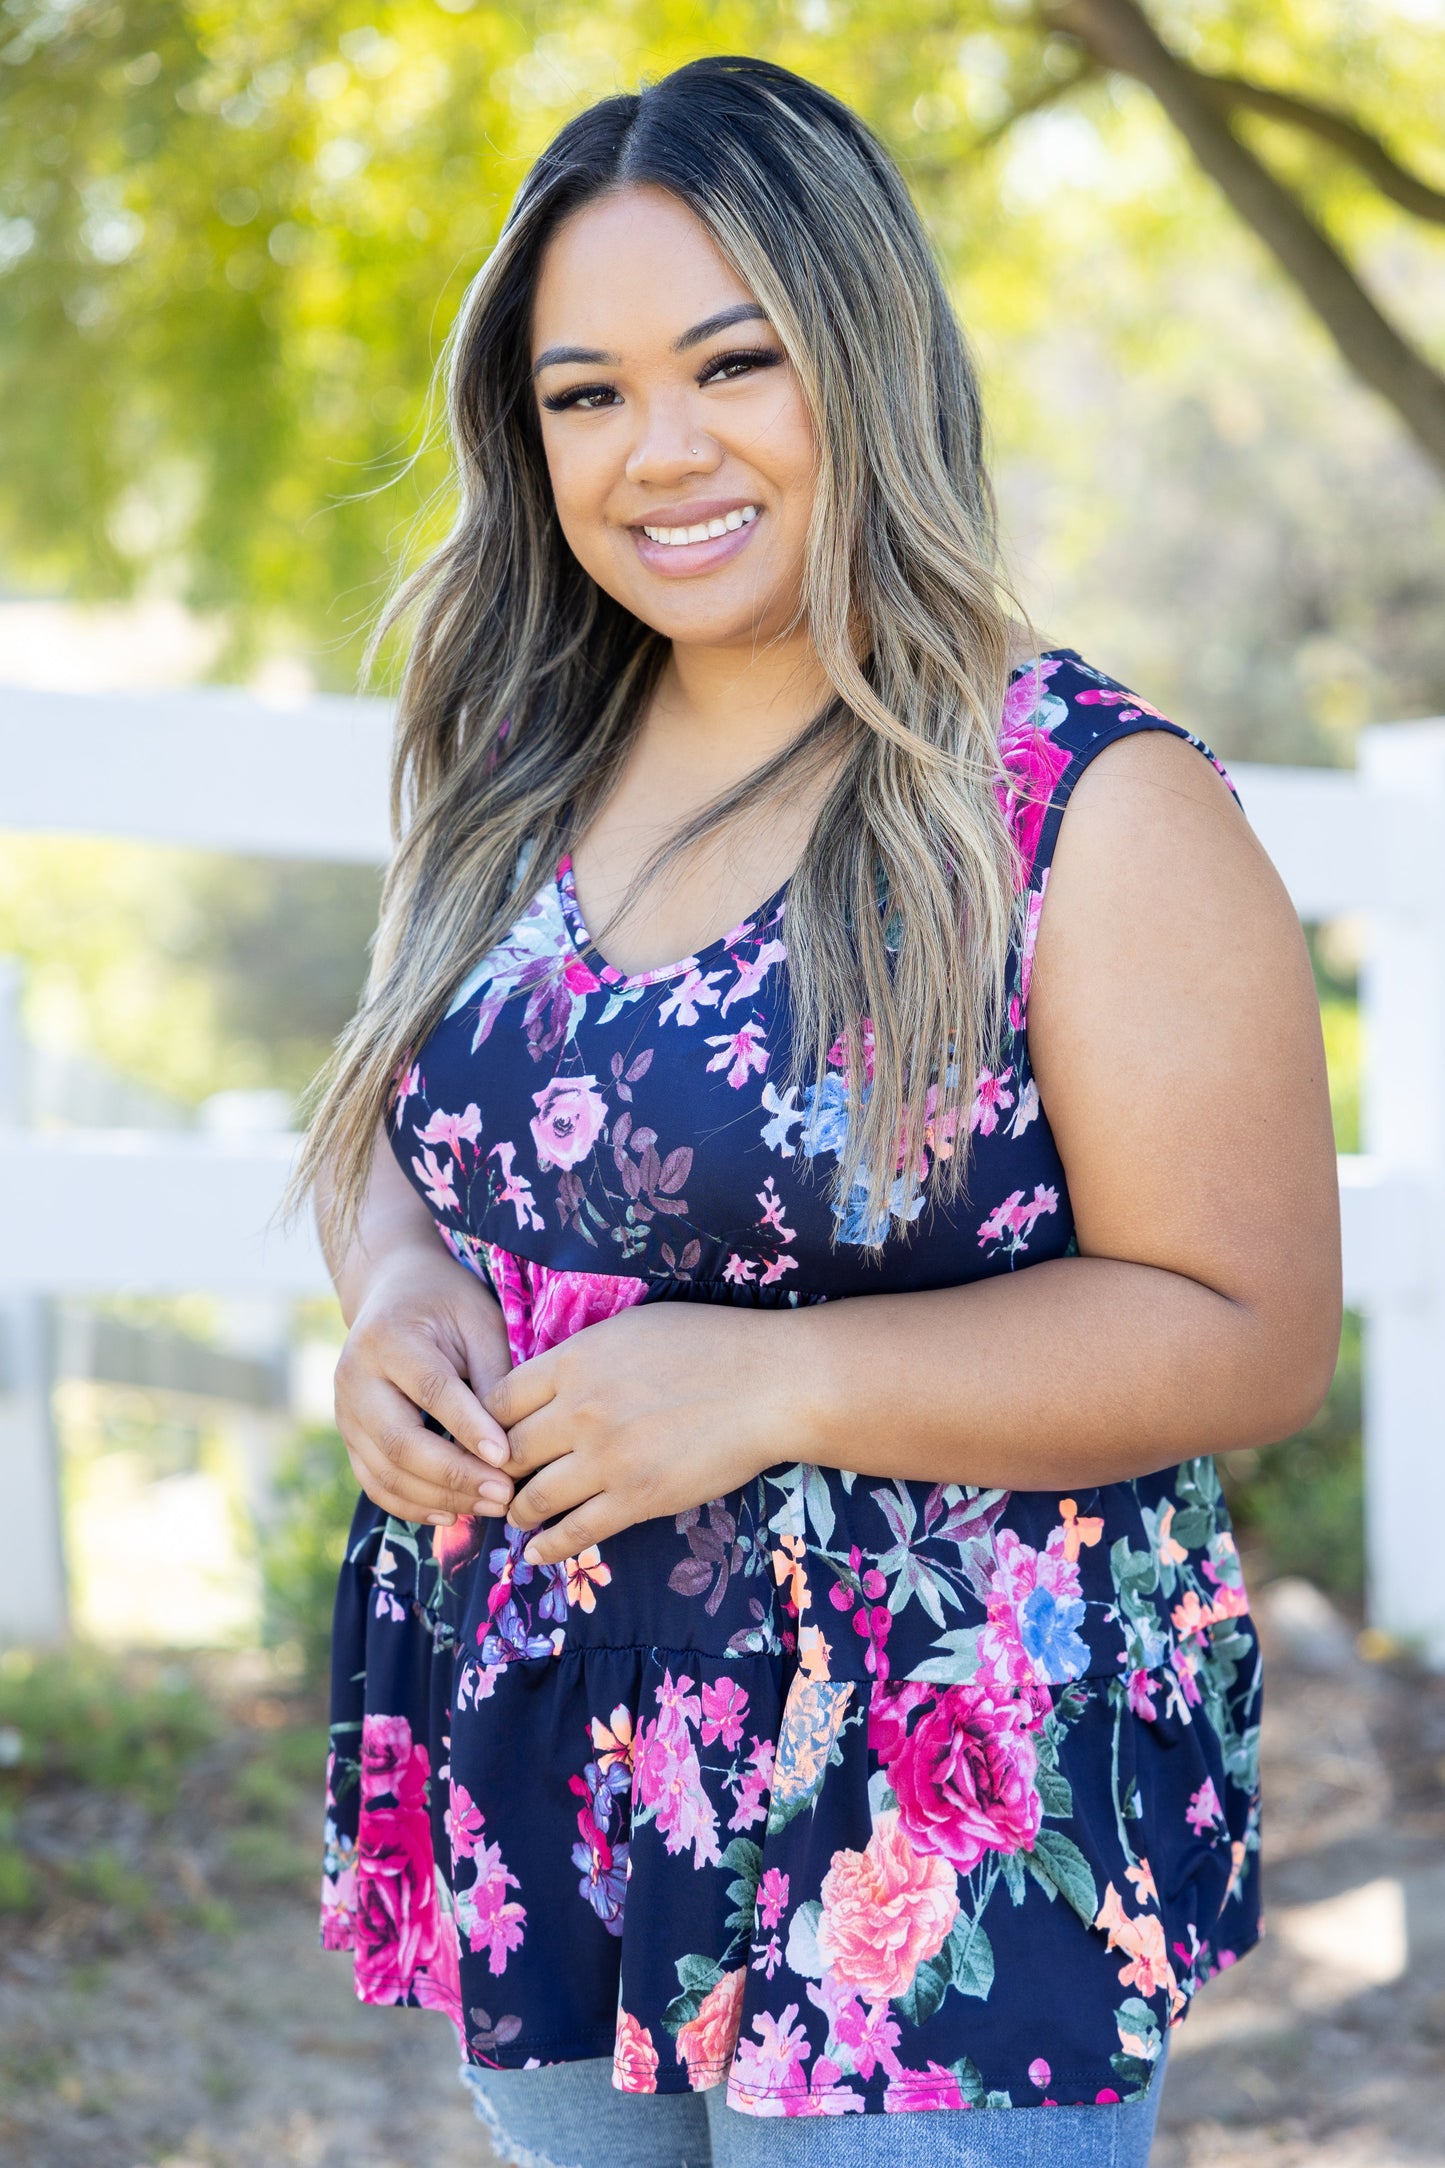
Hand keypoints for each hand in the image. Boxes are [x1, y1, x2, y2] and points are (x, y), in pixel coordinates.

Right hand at [334, 1241, 516, 1526]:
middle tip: (504, 1495)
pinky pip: (375, 1483)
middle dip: (454, 1476)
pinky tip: (452, 1514)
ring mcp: (346, 1411)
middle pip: (399, 1441)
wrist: (390, 1290)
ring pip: (385, 1472)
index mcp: (389, 1338)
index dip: (468, 1427)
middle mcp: (356, 1377)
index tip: (507, 1458)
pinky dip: (413, 1506)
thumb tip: (508, 1442)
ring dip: (439, 1498)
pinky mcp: (349, 1436)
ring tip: (490, 1507)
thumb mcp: (478, 1320)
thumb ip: (492, 1375)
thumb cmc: (447, 1302)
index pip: (431, 1390)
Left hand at [484, 1302, 801, 1565]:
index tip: (489, 1439)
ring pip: (534, 1497)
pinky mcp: (637, 1498)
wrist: (770, 1383)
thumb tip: (546, 1381)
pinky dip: (549, 1547)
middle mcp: (580, 1410)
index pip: (498, 1400)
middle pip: (507, 1452)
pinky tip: (537, 1553)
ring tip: (517, 1517)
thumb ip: (581, 1356)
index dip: (485, 1424)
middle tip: (495, 1484)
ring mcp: (607, 1458)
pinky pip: (576, 1532)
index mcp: (575, 1361)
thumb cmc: (709, 1344)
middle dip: (496, 1472)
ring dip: (518, 1512)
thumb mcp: (631, 1329)